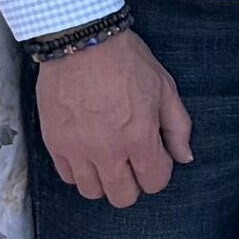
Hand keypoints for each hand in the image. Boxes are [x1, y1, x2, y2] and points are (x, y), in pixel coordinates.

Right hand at [37, 26, 192, 208]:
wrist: (81, 41)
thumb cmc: (126, 60)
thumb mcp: (164, 87)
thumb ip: (178, 127)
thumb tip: (184, 157)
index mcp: (139, 138)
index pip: (155, 182)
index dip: (159, 171)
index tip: (155, 155)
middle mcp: (108, 151)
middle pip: (123, 197)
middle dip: (133, 183)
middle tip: (132, 161)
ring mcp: (78, 150)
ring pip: (92, 191)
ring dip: (104, 180)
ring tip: (107, 158)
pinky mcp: (55, 142)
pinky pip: (67, 176)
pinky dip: (79, 170)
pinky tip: (86, 152)